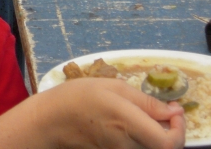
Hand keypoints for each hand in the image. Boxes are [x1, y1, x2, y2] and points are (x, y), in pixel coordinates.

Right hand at [0, 77, 184, 148]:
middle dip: (169, 130)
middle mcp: (127, 142)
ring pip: (149, 146)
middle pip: (163, 147)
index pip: (169, 142)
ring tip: (141, 114)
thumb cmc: (76, 97)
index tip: (174, 111)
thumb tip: (173, 112)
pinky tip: (128, 122)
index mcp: (127, 121)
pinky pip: (135, 147)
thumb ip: (144, 100)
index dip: (180, 129)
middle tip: (163, 111)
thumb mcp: (109, 86)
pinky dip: (140, 136)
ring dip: (154, 133)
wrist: (49, 121)